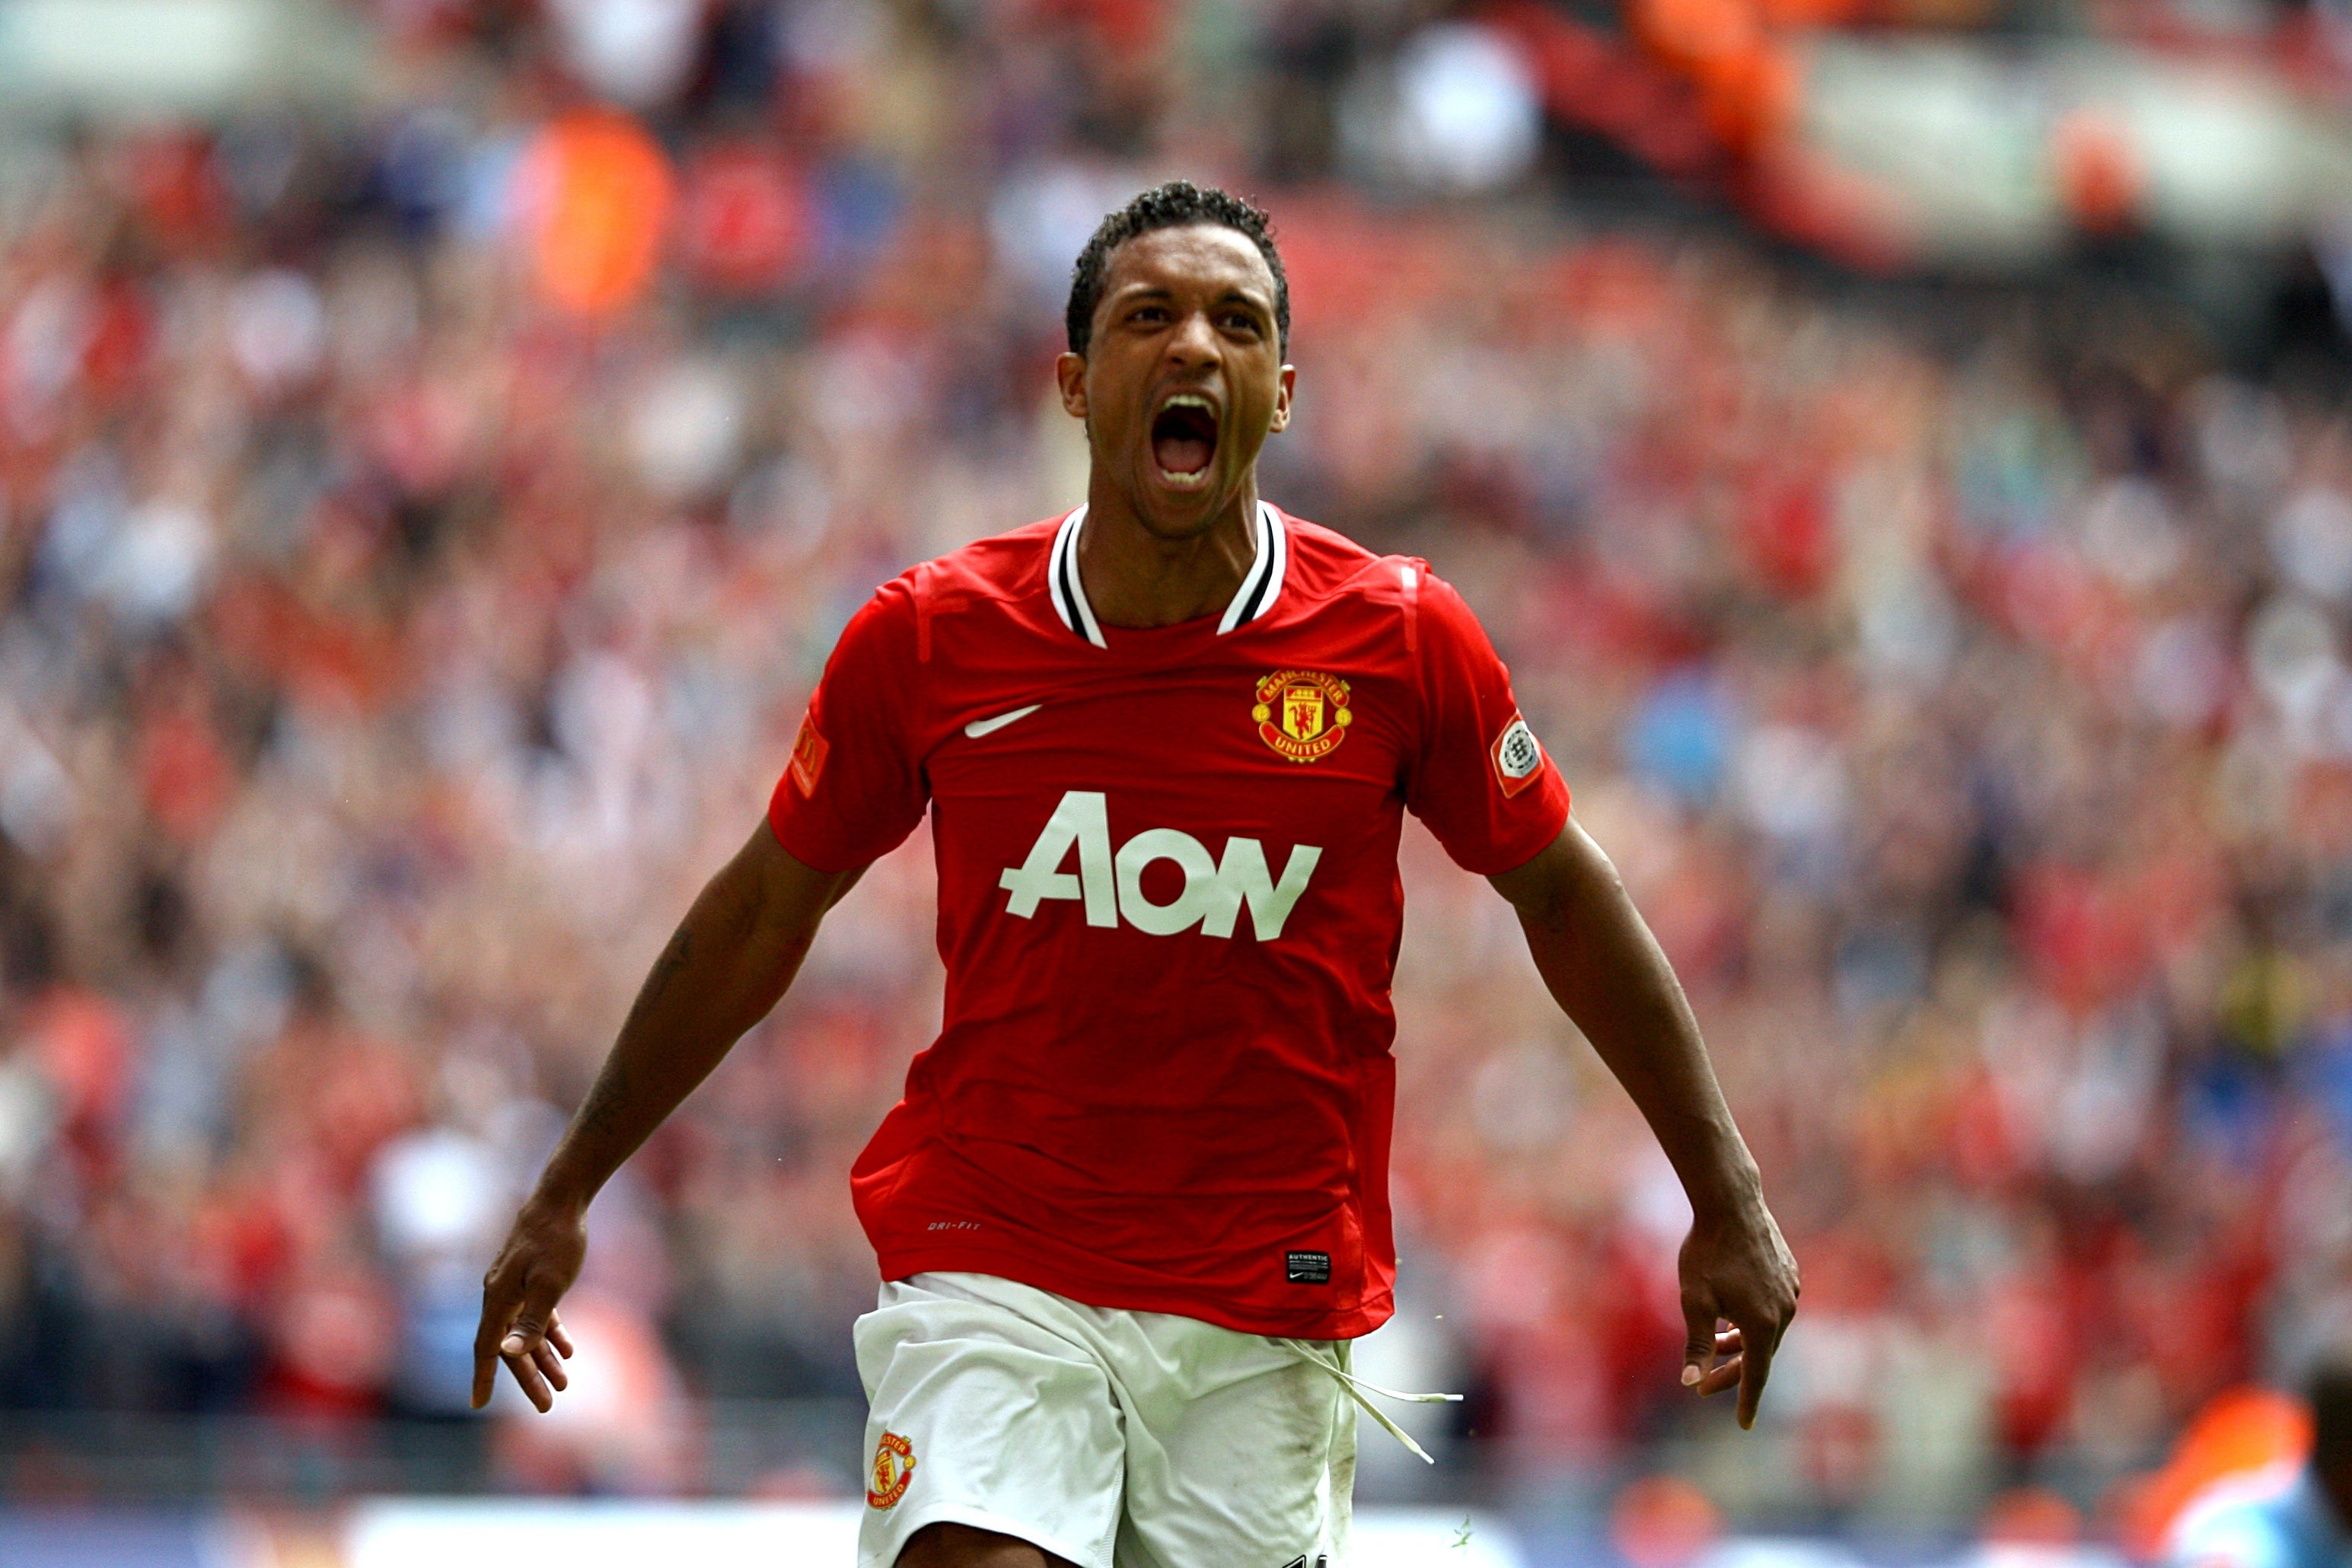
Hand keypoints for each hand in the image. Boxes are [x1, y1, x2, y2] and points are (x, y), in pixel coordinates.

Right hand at [472, 1198, 586, 1411]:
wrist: (562, 1198)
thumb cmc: (557, 1240)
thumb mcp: (550, 1284)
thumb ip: (531, 1321)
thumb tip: (507, 1353)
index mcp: (498, 1298)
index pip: (486, 1348)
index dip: (483, 1377)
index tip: (479, 1405)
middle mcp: (499, 1294)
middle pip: (510, 1346)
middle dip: (528, 1378)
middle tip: (547, 1405)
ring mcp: (514, 1286)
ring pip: (526, 1332)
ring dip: (544, 1358)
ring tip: (564, 1383)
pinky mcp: (531, 1277)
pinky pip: (537, 1314)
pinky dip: (550, 1333)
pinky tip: (568, 1350)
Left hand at [1678, 1197, 1798, 1428]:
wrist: (1730, 1203)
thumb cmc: (1707, 1252)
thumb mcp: (1695, 1302)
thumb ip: (1697, 1345)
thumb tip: (1690, 1383)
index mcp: (1763, 1323)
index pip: (1757, 1374)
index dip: (1746, 1400)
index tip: (1743, 1425)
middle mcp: (1785, 1310)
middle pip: (1760, 1354)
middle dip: (1733, 1371)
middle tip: (1704, 1386)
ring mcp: (1790, 1291)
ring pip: (1766, 1330)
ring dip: (1742, 1343)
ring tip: (1717, 1343)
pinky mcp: (1789, 1274)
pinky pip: (1773, 1309)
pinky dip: (1752, 1320)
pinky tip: (1732, 1314)